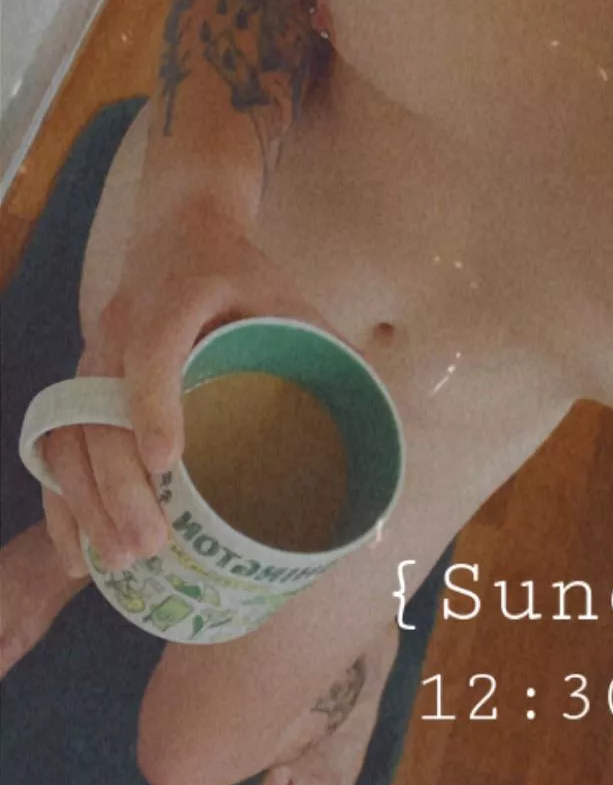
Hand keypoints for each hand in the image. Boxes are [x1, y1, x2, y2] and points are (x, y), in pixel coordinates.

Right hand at [41, 197, 341, 580]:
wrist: (182, 224)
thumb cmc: (244, 274)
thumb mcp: (289, 299)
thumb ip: (327, 353)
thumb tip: (382, 428)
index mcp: (182, 295)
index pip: (155, 347)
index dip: (154, 402)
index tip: (166, 462)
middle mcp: (125, 324)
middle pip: (101, 408)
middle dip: (118, 483)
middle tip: (151, 543)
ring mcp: (94, 352)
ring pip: (71, 431)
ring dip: (88, 501)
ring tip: (119, 560)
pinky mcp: (82, 379)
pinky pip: (58, 441)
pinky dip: (64, 498)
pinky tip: (79, 550)